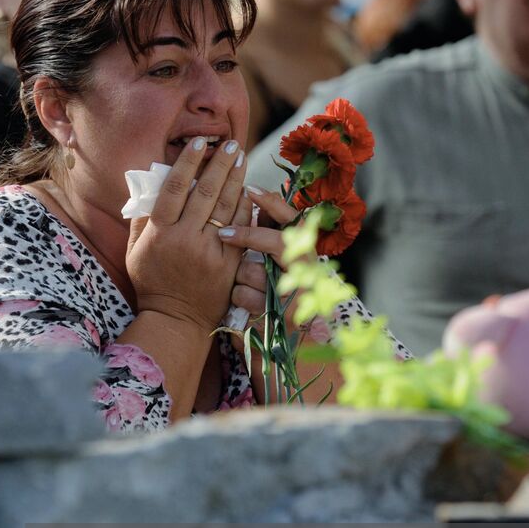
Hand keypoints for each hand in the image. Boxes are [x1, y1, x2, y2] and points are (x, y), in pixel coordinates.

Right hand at [126, 138, 251, 332]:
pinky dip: (244, 207)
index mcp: (160, 233)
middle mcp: (185, 239)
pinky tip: (249, 189)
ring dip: (235, 179)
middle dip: (219, 164)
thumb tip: (147, 183)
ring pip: (225, 207)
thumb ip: (141, 218)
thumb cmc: (152, 281)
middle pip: (204, 192)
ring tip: (242, 158)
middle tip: (230, 144)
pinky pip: (240, 229)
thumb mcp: (135, 250)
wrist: (175, 319)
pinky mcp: (228, 264)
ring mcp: (209, 252)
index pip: (174, 189)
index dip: (187, 162)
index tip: (199, 142)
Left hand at [226, 187, 301, 347]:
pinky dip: (237, 298)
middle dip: (249, 237)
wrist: (280, 338)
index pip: (293, 220)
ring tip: (238, 283)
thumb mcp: (273, 257)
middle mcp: (305, 271)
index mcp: (304, 252)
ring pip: (255, 271)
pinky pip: (245, 296)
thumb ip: (267, 229)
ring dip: (240, 276)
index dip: (273, 203)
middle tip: (224, 233)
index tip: (250, 189)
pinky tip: (240, 303)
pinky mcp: (277, 317)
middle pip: (278, 243)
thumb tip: (252, 195)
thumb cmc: (273, 290)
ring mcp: (293, 294)